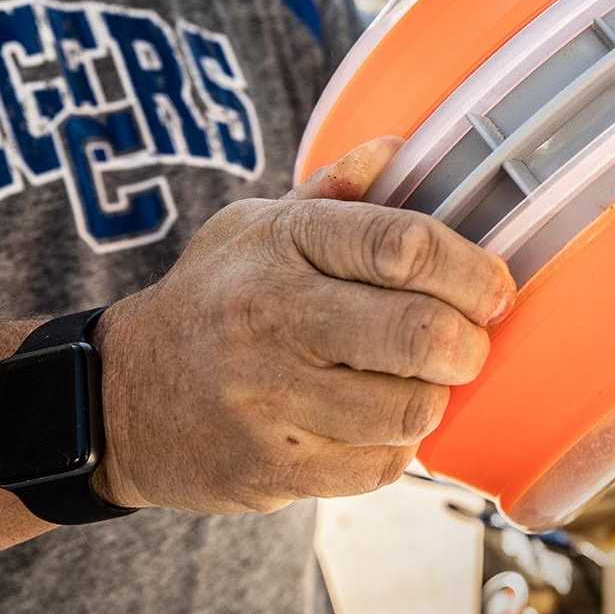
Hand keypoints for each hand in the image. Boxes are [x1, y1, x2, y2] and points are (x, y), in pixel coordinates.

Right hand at [90, 138, 514, 514]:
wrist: (120, 398)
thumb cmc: (213, 300)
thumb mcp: (252, 226)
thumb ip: (333, 191)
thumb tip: (401, 146)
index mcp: (282, 242)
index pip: (404, 244)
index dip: (471, 270)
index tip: (494, 289)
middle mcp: (273, 315)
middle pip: (420, 333)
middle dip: (469, 344)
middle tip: (469, 345)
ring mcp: (268, 398)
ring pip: (409, 409)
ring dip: (433, 399)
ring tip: (417, 384)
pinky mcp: (270, 467)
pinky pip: (380, 465)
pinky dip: (396, 447)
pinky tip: (375, 424)